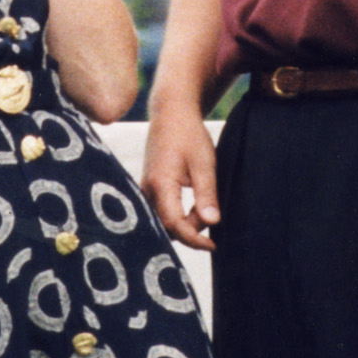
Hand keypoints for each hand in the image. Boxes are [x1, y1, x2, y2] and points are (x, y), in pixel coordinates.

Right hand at [143, 105, 219, 252]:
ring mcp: (145, 189)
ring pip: (162, 221)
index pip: (174, 225)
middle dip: (189, 232)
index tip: (212, 244)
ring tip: (204, 209)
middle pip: (166, 227)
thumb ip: (207, 195)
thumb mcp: (205, 163)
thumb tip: (212, 223)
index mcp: (161, 184)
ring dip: (184, 224)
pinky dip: (177, 216)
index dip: (194, 239)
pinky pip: (160, 211)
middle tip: (210, 220)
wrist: (171, 113)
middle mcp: (147, 189)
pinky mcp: (148, 187)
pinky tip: (193, 209)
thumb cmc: (189, 135)